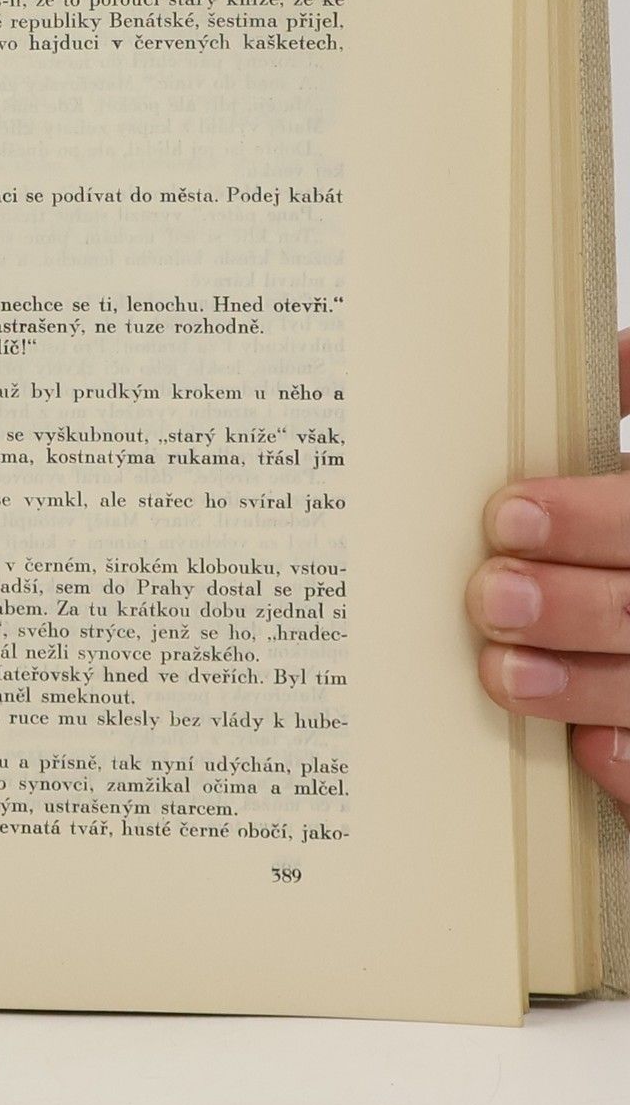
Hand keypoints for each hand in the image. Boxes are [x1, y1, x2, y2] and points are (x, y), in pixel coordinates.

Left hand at [470, 328, 629, 818]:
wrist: (629, 565)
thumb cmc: (625, 519)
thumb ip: (626, 408)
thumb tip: (601, 351)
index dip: (590, 517)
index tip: (505, 514)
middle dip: (575, 604)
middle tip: (488, 595)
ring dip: (585, 684)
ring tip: (501, 673)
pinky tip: (585, 753)